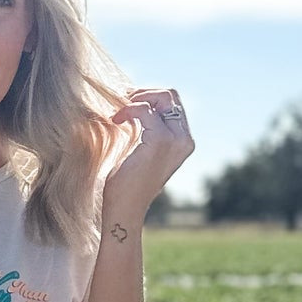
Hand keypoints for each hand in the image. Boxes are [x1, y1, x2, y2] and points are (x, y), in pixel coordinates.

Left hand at [102, 87, 194, 224]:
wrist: (125, 208)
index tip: (128, 103)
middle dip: (144, 93)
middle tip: (121, 103)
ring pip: (161, 97)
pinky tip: (116, 121)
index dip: (149, 96)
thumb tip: (137, 99)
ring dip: (136, 99)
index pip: (173, 102)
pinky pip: (144, 109)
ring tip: (118, 113)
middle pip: (170, 95)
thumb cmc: (128, 182)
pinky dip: (127, 109)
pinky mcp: (159, 141)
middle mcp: (185, 139)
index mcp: (184, 141)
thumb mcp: (142, 149)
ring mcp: (175, 140)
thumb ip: (148, 128)